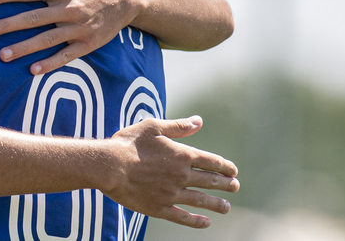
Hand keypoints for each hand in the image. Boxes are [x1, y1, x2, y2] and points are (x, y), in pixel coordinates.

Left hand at [0, 0, 140, 73]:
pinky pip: (66, 55)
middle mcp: (69, 8)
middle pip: (33, 18)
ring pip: (47, 39)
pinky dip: (50, 63)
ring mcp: (78, 27)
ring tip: (2, 55)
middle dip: (7, 25)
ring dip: (23, 48)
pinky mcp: (87, 44)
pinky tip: (32, 70)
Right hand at [104, 116, 238, 227]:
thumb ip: (178, 126)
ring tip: (227, 207)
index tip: (233, 171)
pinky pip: (182, 217)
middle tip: (235, 187)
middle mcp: (181, 175)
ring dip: (216, 204)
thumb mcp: (153, 127)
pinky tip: (205, 223)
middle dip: (226, 184)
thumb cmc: (128, 143)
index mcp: (181, 155)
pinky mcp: (159, 208)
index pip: (210, 161)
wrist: (109, 166)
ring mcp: (171, 194)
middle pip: (210, 181)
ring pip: (200, 200)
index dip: (224, 166)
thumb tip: (199, 121)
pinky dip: (196, 221)